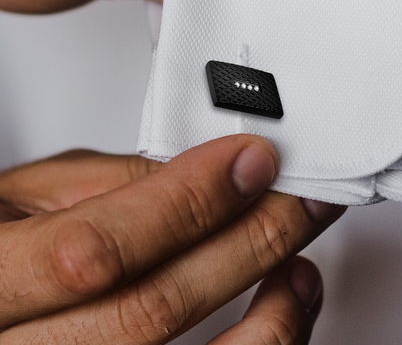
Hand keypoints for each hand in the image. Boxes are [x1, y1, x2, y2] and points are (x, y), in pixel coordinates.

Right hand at [0, 134, 344, 342]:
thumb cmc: (1, 235)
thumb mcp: (35, 192)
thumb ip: (117, 183)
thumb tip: (208, 175)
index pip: (98, 247)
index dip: (189, 199)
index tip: (253, 161)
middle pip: (155, 307)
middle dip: (248, 240)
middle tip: (298, 198)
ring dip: (268, 313)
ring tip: (299, 260)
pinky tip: (281, 310)